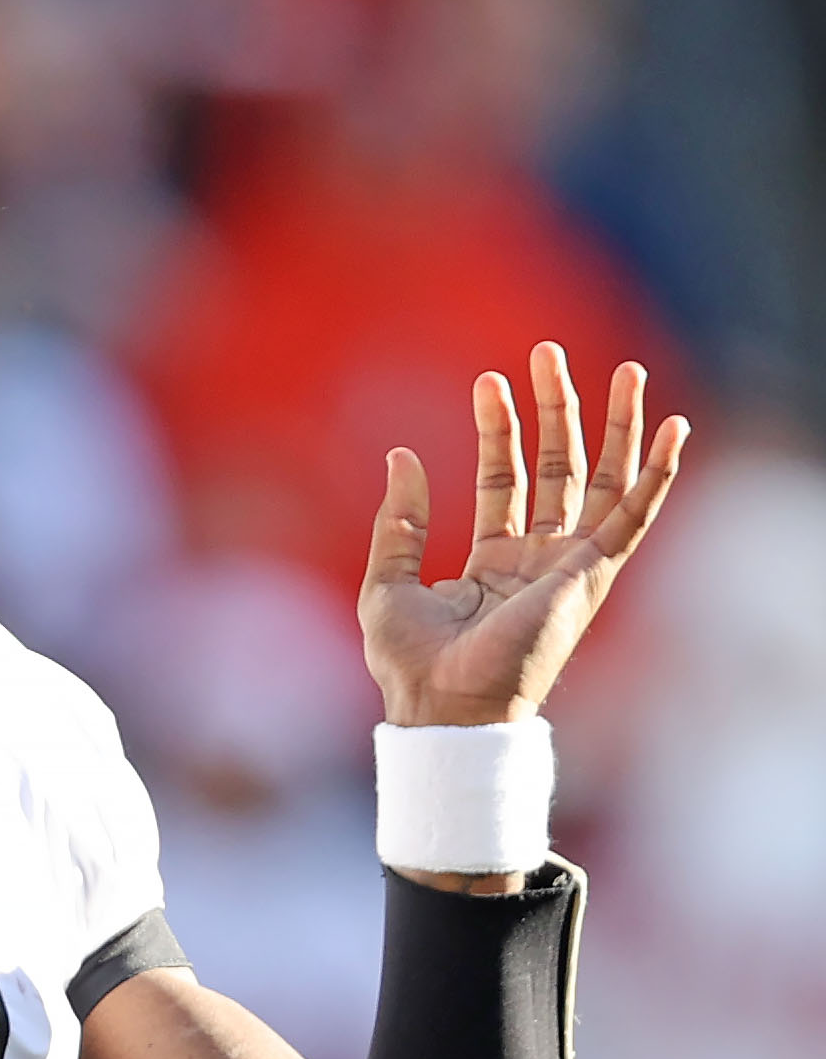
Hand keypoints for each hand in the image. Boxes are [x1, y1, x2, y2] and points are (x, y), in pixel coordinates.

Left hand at [359, 342, 687, 728]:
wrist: (442, 705)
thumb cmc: (410, 662)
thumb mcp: (385, 581)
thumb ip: (398, 520)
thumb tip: (402, 455)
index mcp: (494, 564)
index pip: (504, 482)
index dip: (498, 430)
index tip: (490, 382)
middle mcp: (539, 562)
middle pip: (557, 471)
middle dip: (556, 412)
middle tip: (547, 354)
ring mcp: (570, 568)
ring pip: (602, 482)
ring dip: (614, 427)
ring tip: (620, 370)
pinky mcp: (591, 576)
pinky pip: (634, 517)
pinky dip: (657, 475)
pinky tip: (673, 431)